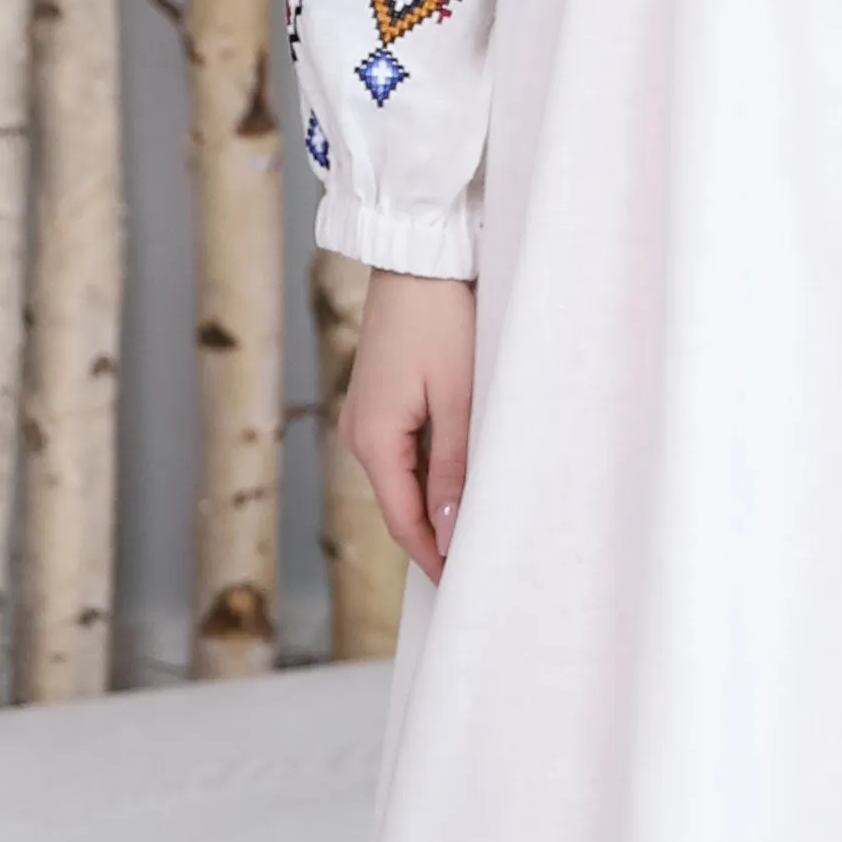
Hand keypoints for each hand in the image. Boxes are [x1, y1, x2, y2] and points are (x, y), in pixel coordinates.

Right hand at [346, 266, 475, 578]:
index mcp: (372, 440)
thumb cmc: (441, 318)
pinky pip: (405, 449)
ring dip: (437, 500)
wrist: (419, 256)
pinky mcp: (380, 397)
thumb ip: (454, 468)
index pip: (404, 521)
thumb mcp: (460, 398)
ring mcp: (367, 414)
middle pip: (401, 504)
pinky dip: (433, 468)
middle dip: (436, 534)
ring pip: (404, 477)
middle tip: (482, 560)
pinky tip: (464, 473)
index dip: (434, 557)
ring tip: (481, 521)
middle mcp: (359, 433)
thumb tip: (446, 528)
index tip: (465, 585)